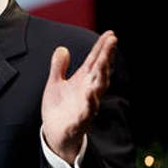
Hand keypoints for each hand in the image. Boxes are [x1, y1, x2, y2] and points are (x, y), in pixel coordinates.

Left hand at [41, 31, 116, 163]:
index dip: (102, 48)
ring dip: (101, 77)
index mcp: (83, 81)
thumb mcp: (56, 83)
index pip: (95, 61)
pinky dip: (88, 104)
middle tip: (112, 41)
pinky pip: (86, 112)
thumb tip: (62, 48)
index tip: (111, 34)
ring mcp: (86, 106)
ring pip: (97, 90)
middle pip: (99, 71)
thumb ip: (59, 67)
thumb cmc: (59, 107)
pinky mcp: (79, 121)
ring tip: (103, 63)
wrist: (55, 133)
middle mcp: (88, 91)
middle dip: (106, 57)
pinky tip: (90, 95)